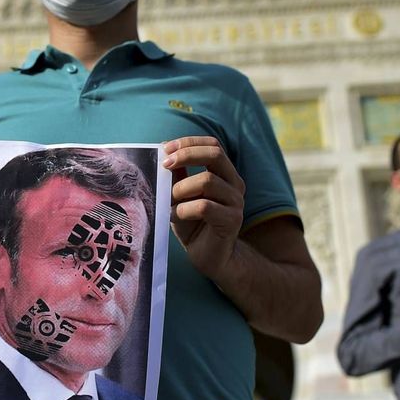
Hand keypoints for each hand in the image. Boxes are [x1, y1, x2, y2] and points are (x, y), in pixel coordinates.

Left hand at [163, 137, 244, 280]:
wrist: (208, 257)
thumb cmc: (192, 223)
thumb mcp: (180, 194)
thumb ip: (177, 174)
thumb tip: (163, 150)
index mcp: (225, 173)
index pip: (213, 144)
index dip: (189, 143)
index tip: (166, 149)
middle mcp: (235, 184)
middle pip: (215, 154)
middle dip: (186, 155)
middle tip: (164, 165)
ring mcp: (236, 202)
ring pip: (207, 181)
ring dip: (180, 189)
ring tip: (168, 202)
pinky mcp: (232, 221)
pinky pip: (204, 206)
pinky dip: (183, 209)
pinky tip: (173, 216)